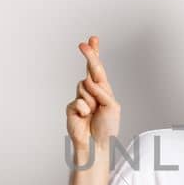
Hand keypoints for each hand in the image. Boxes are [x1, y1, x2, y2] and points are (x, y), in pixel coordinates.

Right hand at [65, 35, 120, 149]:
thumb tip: (88, 81)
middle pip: (89, 69)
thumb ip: (103, 91)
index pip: (97, 69)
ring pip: (84, 86)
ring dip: (92, 100)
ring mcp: (80, 99)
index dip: (94, 54)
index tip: (92, 39)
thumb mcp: (112, 106)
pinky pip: (79, 101)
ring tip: (94, 113)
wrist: (97, 145)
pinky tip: (85, 118)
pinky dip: (85, 110)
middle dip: (89, 56)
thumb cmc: (107, 128)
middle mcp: (91, 92)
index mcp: (102, 90)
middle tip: (83, 44)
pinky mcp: (71, 108)